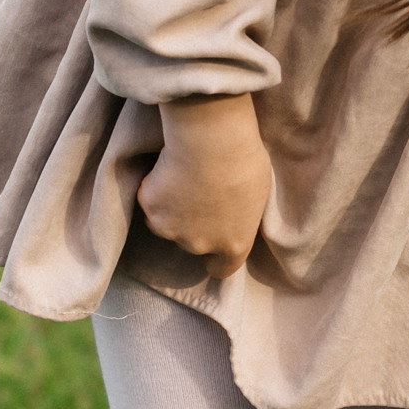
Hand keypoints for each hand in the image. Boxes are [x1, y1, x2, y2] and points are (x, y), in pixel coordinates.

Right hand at [137, 93, 271, 274]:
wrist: (212, 140)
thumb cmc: (245, 160)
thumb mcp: (258, 194)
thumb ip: (240, 215)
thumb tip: (232, 214)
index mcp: (233, 243)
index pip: (222, 268)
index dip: (217, 257)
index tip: (214, 242)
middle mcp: (200, 244)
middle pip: (192, 242)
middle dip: (194, 224)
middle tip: (201, 193)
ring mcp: (170, 229)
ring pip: (167, 224)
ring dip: (173, 209)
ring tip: (185, 178)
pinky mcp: (150, 207)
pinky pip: (151, 200)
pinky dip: (157, 188)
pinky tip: (170, 167)